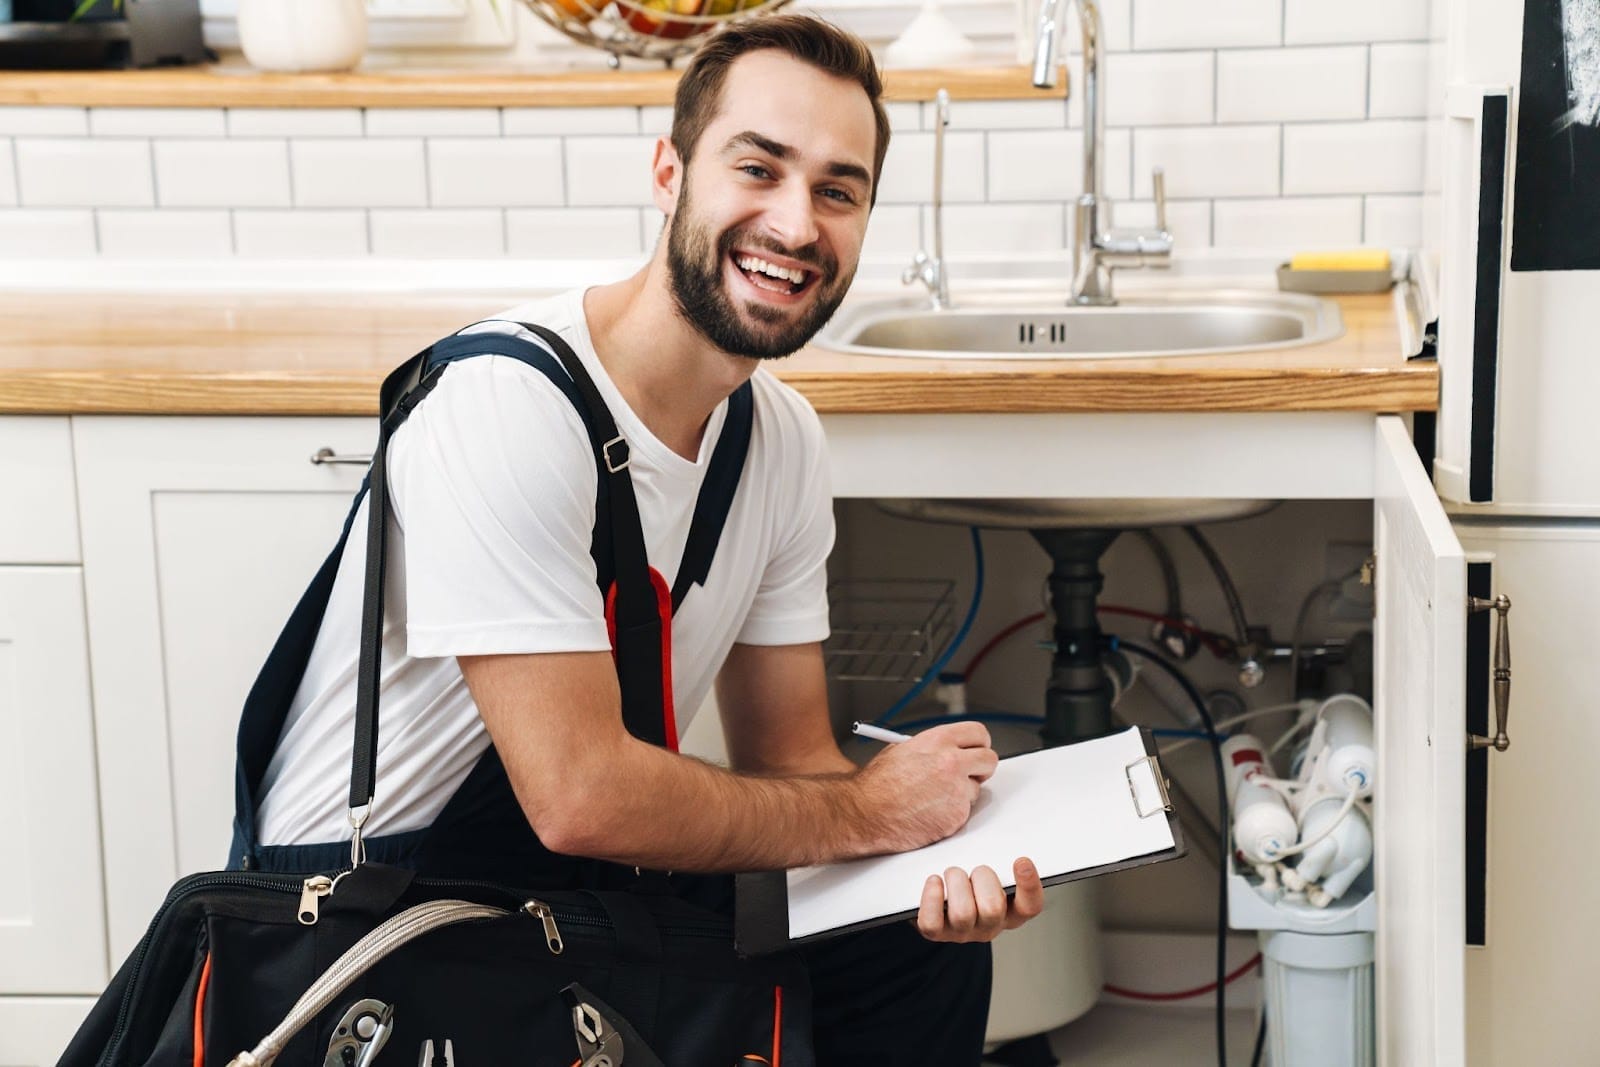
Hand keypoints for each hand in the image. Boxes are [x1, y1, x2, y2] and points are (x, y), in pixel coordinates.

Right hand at [851, 722, 997, 854]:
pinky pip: (964, 812)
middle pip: (989, 759)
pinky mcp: (957, 815)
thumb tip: (947, 750)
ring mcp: (957, 789)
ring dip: (961, 795)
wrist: (865, 813)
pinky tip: (929, 813)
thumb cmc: (876, 786)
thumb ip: (931, 749)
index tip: (977, 750)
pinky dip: (951, 815)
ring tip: (932, 799)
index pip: (978, 733)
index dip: (979, 743)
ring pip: (976, 789)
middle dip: (981, 768)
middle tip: (970, 774)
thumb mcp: (901, 750)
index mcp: (938, 740)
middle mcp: (952, 762)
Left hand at [916, 858, 1045, 942]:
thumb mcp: (989, 862)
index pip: (1031, 906)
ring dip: (956, 883)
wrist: (936, 892)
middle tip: (976, 869)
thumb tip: (991, 816)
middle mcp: (990, 926)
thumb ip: (999, 850)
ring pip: (963, 913)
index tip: (1021, 860)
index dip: (1029, 886)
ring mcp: (963, 932)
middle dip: (982, 878)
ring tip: (952, 873)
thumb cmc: (970, 873)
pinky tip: (934, 880)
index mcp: (1011, 910)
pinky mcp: (936, 933)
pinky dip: (932, 897)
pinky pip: (932, 922)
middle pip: (993, 908)